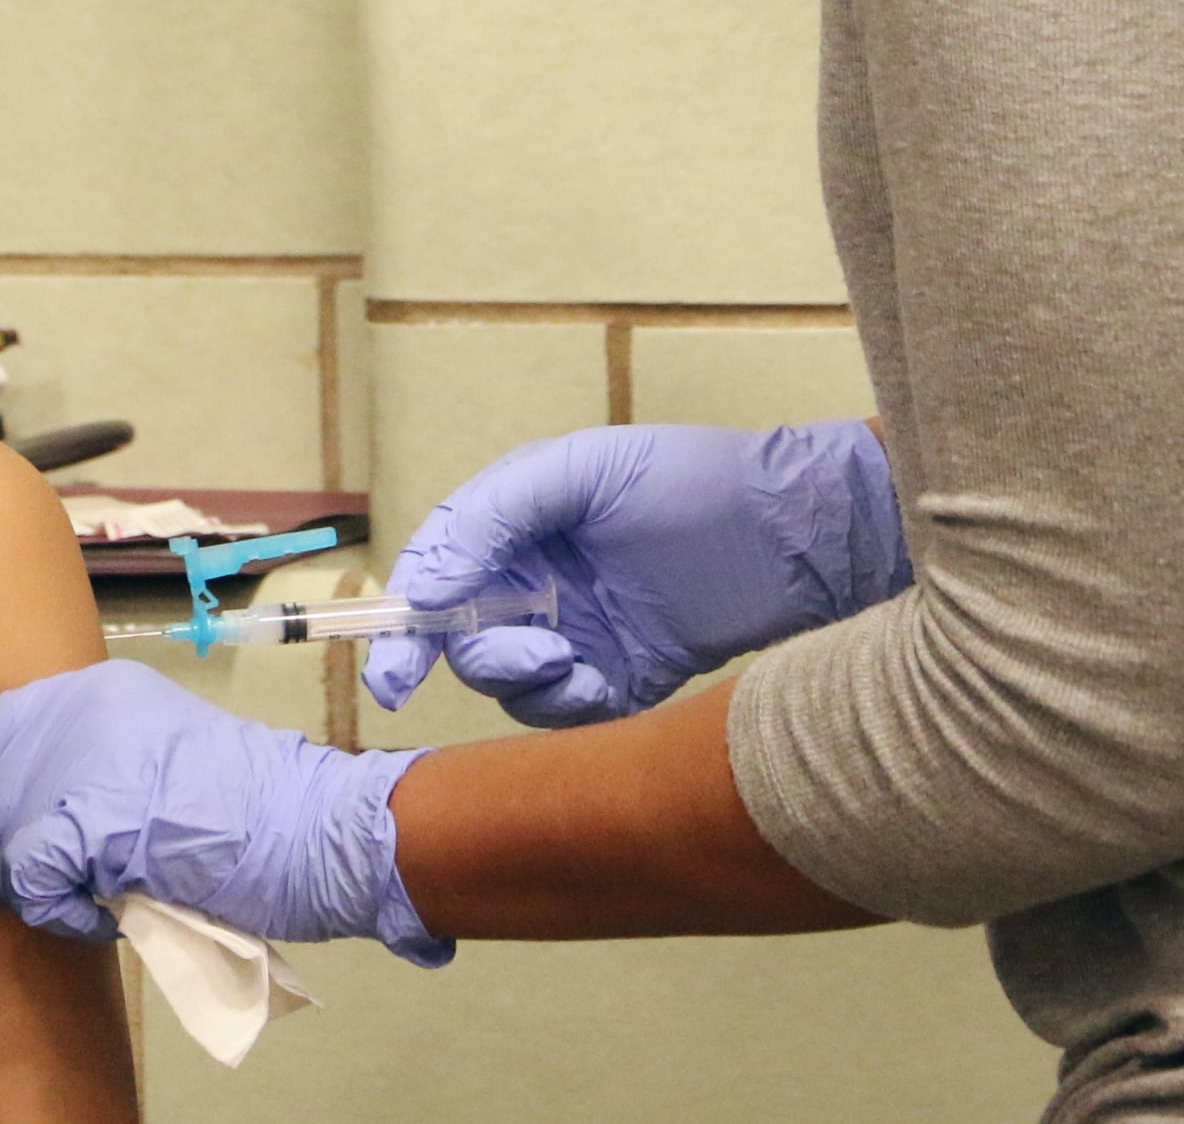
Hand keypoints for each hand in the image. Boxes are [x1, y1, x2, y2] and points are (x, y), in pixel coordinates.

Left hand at [0, 661, 451, 966]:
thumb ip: (90, 770)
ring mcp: (84, 758)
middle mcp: (78, 708)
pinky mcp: (95, 816)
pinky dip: (51, 910)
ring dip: (18, 884)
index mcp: (93, 690)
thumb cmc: (248, 813)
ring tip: (69, 906)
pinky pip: (29, 874)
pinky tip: (95, 918)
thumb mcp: (154, 761)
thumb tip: (18, 821)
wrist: (312, 831)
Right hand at [364, 422, 908, 728]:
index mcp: (518, 525)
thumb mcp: (584, 470)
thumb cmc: (691, 484)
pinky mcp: (615, 678)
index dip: (404, 620)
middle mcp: (536, 581)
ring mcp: (574, 633)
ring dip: (526, 681)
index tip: (393, 668)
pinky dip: (566, 707)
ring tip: (572, 662)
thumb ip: (498, 513)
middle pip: (462, 637)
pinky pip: (562, 712)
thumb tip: (427, 579)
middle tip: (531, 653)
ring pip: (506, 682)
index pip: (438, 572)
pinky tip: (597, 685)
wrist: (790, 538)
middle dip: (478, 654)